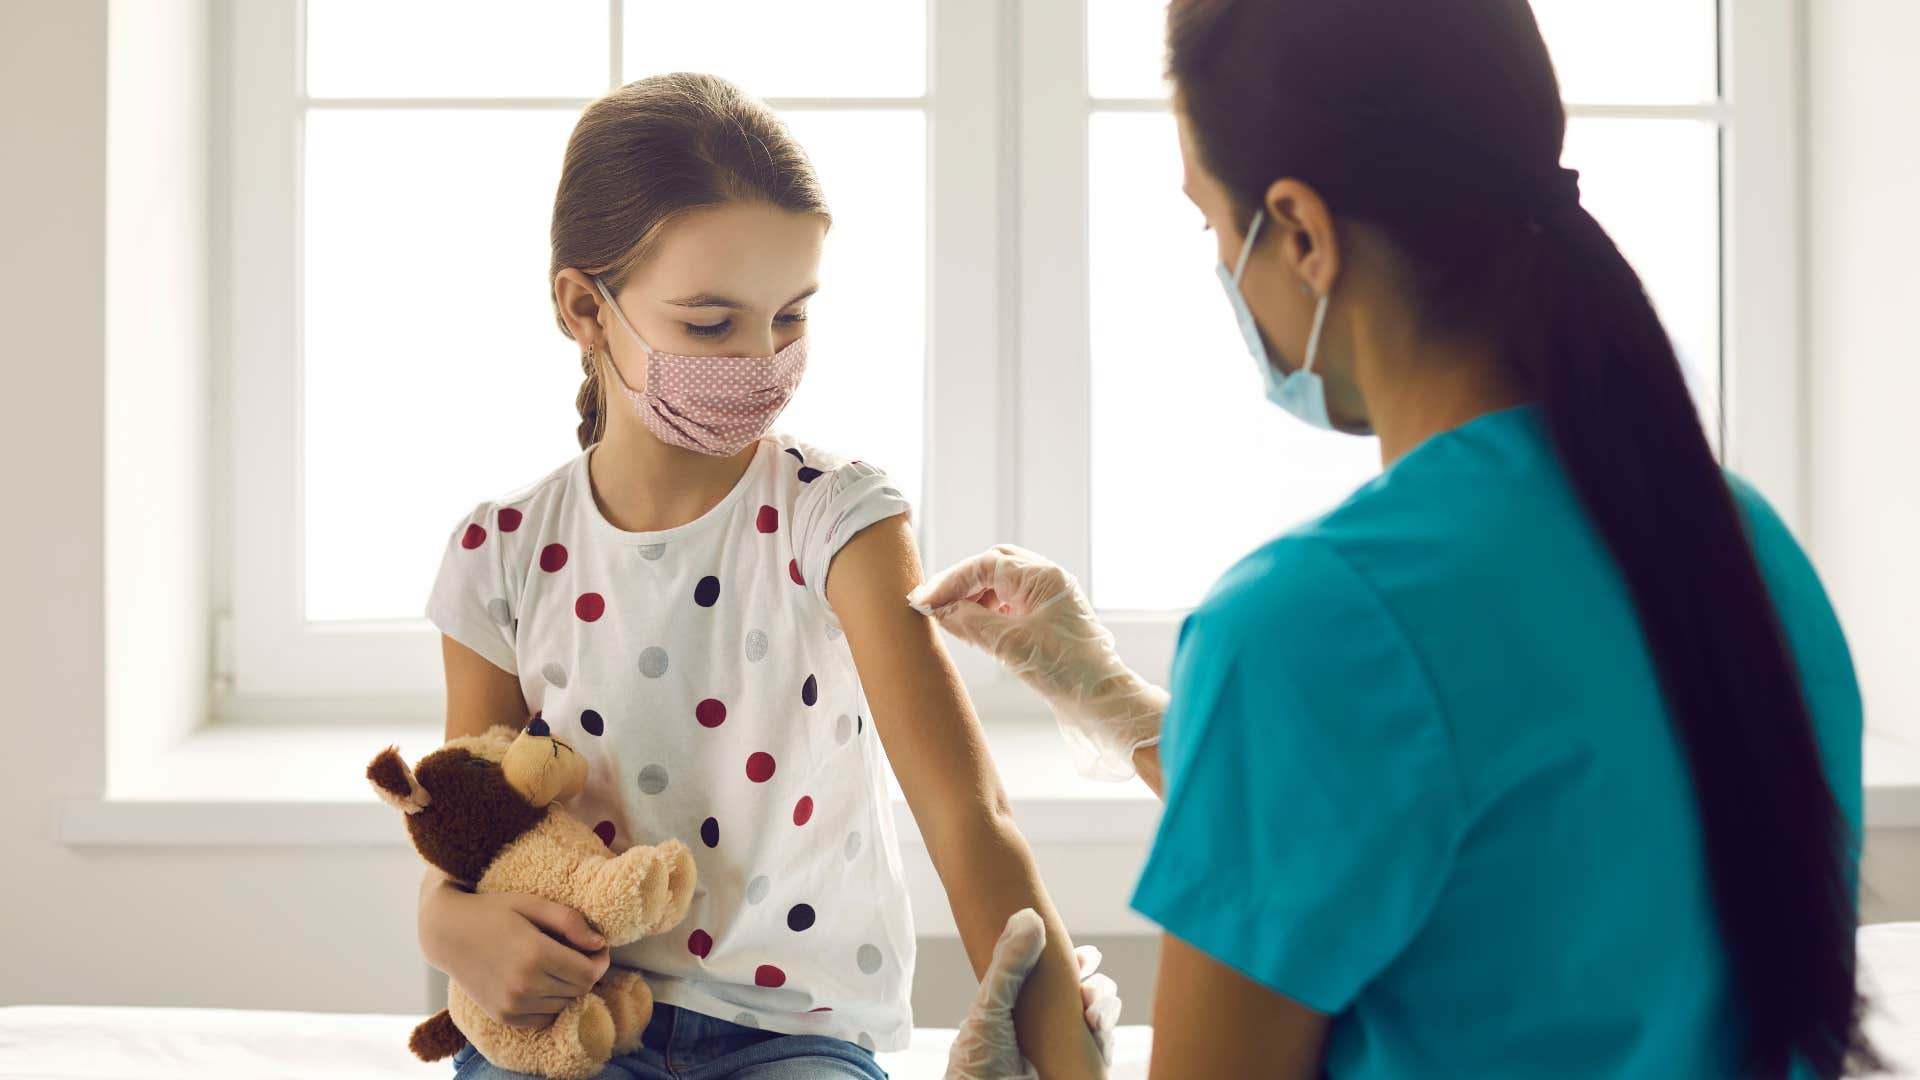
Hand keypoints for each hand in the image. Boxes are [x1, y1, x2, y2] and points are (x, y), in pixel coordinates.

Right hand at [420, 881, 610, 1028]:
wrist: (448, 933)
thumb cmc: (493, 912)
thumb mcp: (532, 903)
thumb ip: (570, 921)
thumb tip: (600, 944)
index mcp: (535, 955)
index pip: (589, 973)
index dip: (600, 961)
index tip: (597, 947)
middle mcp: (524, 986)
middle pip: (580, 991)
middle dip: (587, 972)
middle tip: (580, 953)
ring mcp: (512, 1005)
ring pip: (564, 1006)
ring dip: (569, 988)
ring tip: (558, 964)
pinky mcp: (504, 1017)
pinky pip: (544, 1018)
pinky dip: (551, 1003)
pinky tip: (543, 981)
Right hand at [909, 545, 1166, 779]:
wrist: (1101, 699)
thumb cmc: (1067, 671)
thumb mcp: (1012, 646)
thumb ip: (971, 622)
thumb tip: (938, 610)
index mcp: (1043, 577)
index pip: (985, 565)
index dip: (950, 581)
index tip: (923, 600)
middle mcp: (1046, 579)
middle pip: (991, 567)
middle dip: (959, 583)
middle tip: (932, 605)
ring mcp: (1047, 596)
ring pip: (999, 584)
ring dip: (972, 597)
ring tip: (949, 618)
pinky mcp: (1045, 615)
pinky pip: (1008, 602)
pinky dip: (986, 610)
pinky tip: (972, 626)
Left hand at [948, 909, 1120, 1079]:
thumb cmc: (977, 1066)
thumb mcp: (989, 1006)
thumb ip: (1009, 962)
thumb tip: (1030, 916)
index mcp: (1019, 1010)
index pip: (1053, 980)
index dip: (1073, 964)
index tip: (1085, 954)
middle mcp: (1044, 1029)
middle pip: (1082, 995)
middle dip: (1094, 982)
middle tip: (1090, 976)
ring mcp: (1063, 1052)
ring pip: (1098, 1018)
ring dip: (1104, 1003)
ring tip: (1094, 1005)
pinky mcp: (1080, 1071)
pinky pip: (1104, 1047)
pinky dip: (1107, 1031)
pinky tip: (1099, 1022)